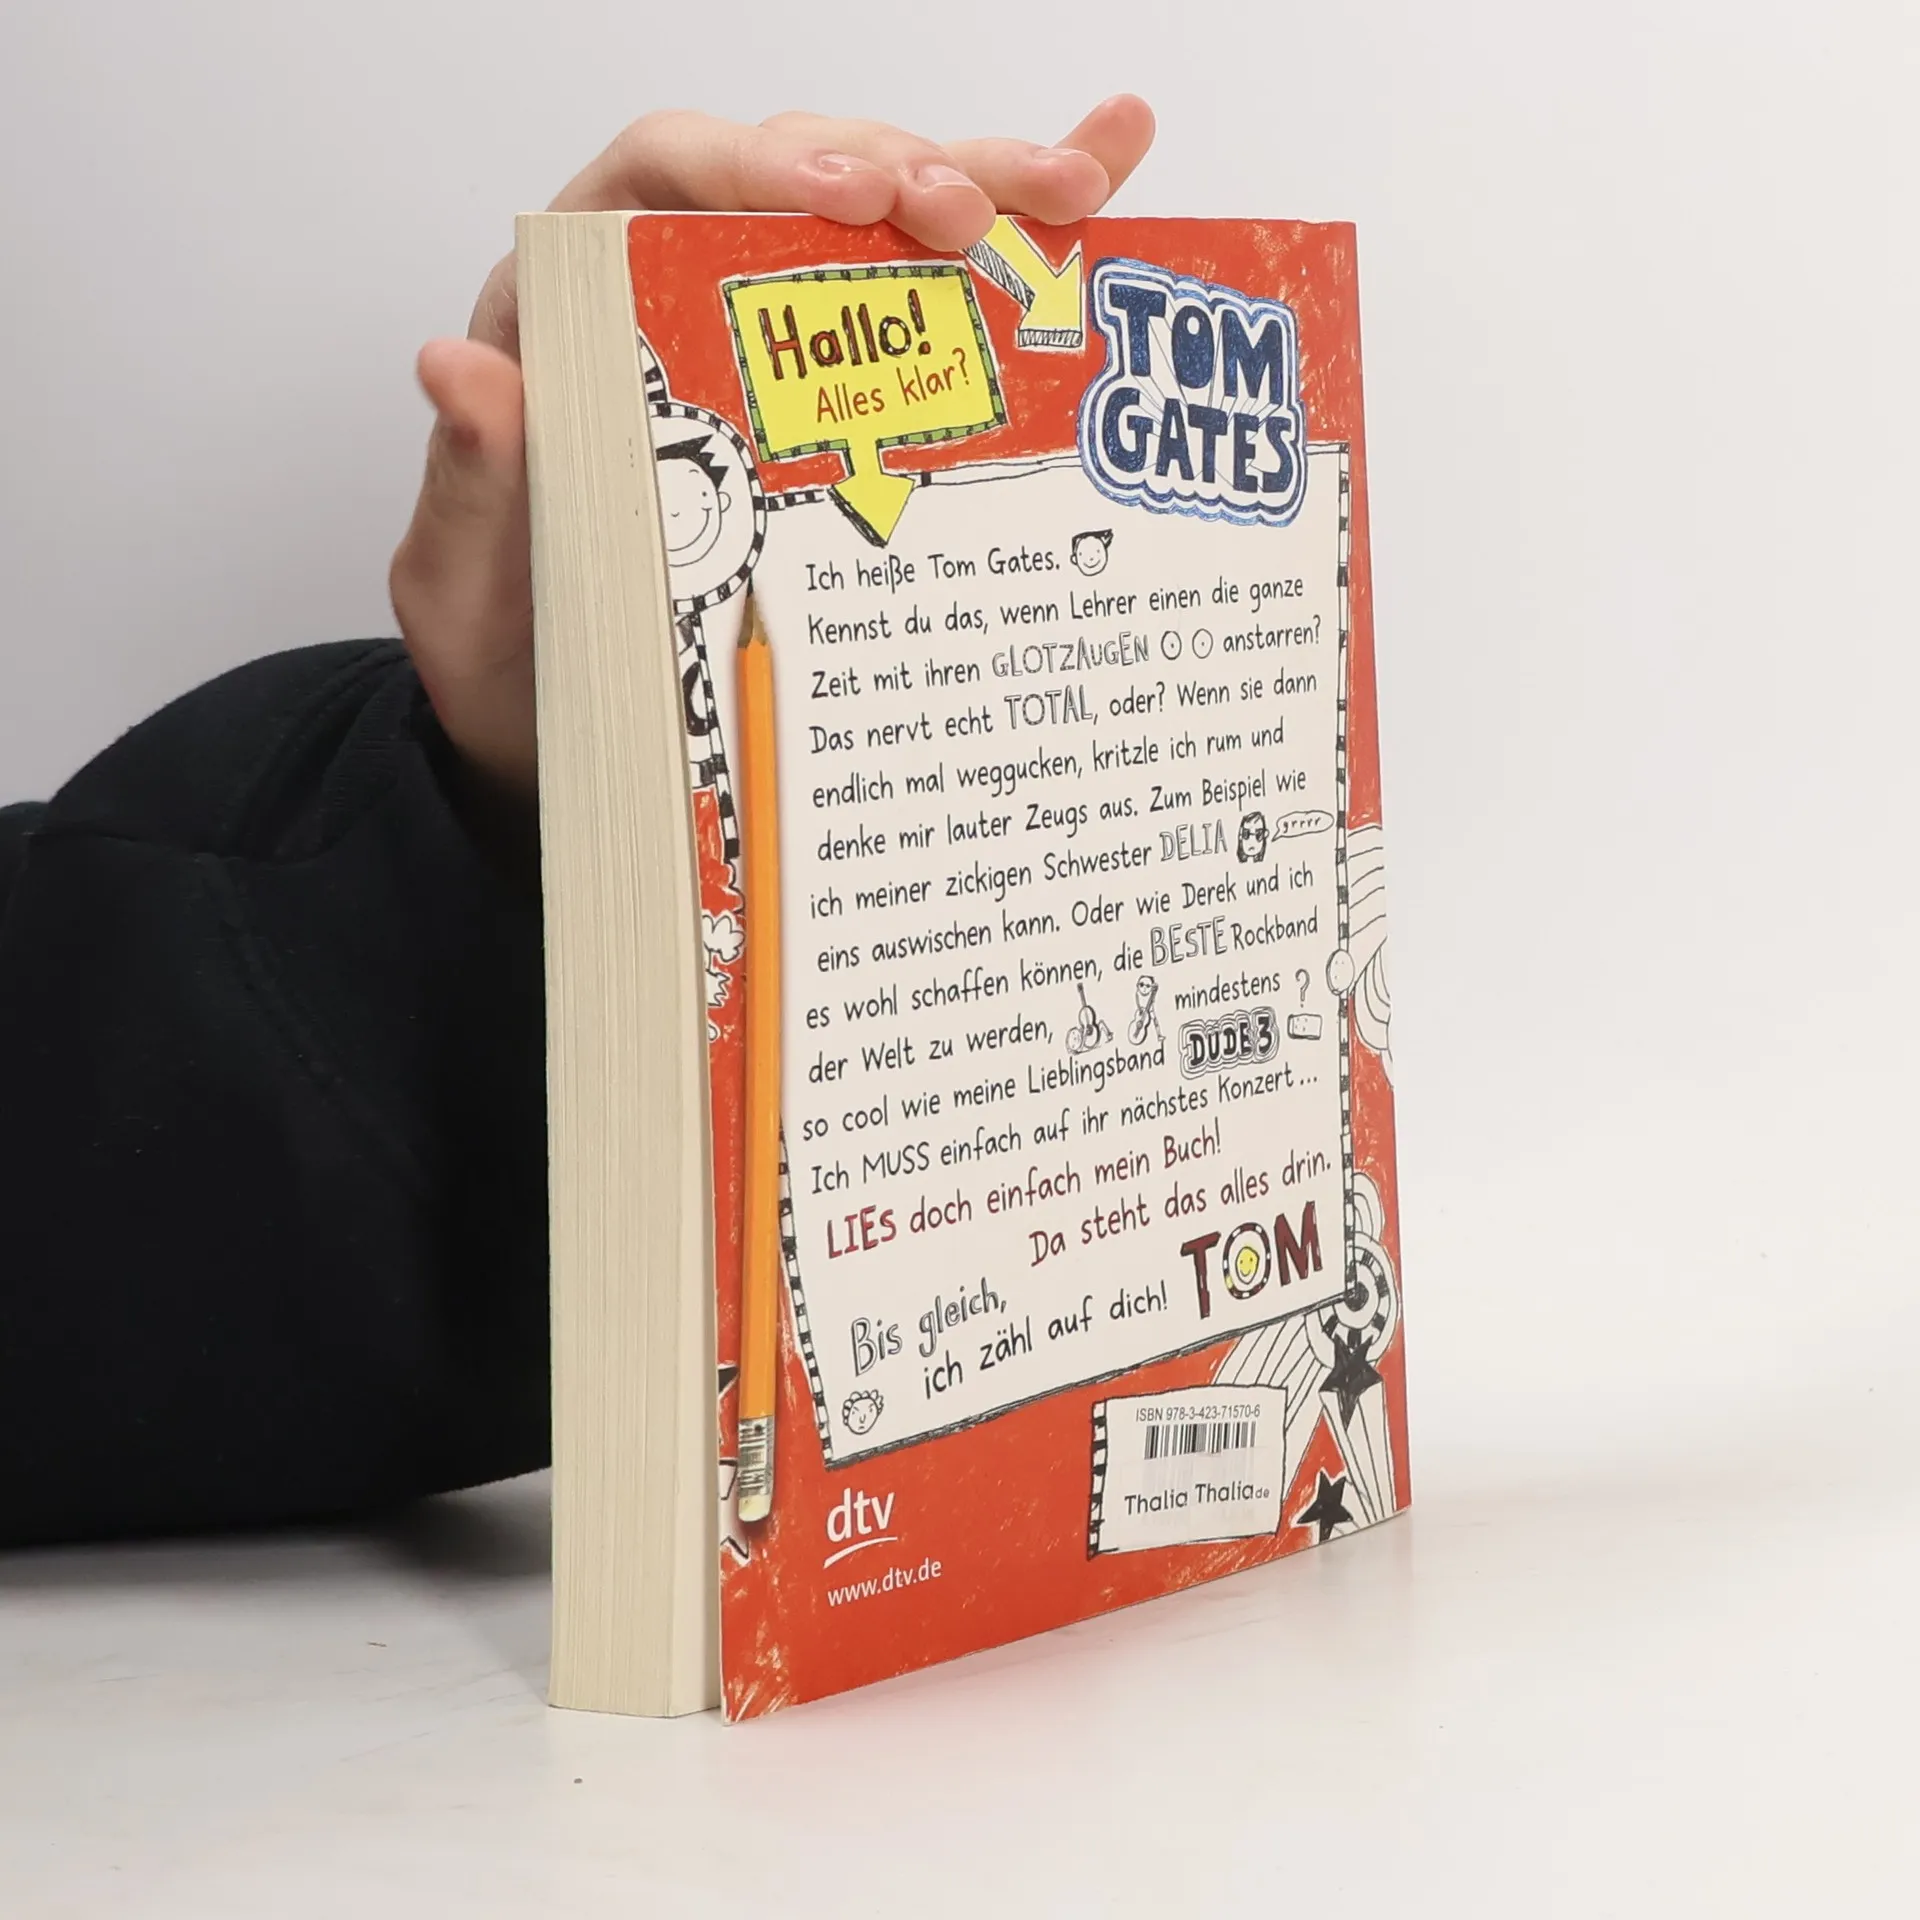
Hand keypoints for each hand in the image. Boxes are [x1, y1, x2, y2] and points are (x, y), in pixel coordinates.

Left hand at [389, 98, 1156, 811]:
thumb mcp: (471, 593)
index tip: (844, 198)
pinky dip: (1013, 248)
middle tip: (977, 214)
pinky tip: (1100, 189)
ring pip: (877, 229)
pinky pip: (926, 312)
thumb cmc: (512, 658)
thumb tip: (462, 371)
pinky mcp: (836, 412)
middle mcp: (674, 307)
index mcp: (575, 319)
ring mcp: (768, 353)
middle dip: (900, 173)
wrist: (556, 735)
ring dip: (982, 192)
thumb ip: (474, 488)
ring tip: (1074, 190)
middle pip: (796, 182)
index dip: (756, 165)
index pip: (659, 182)